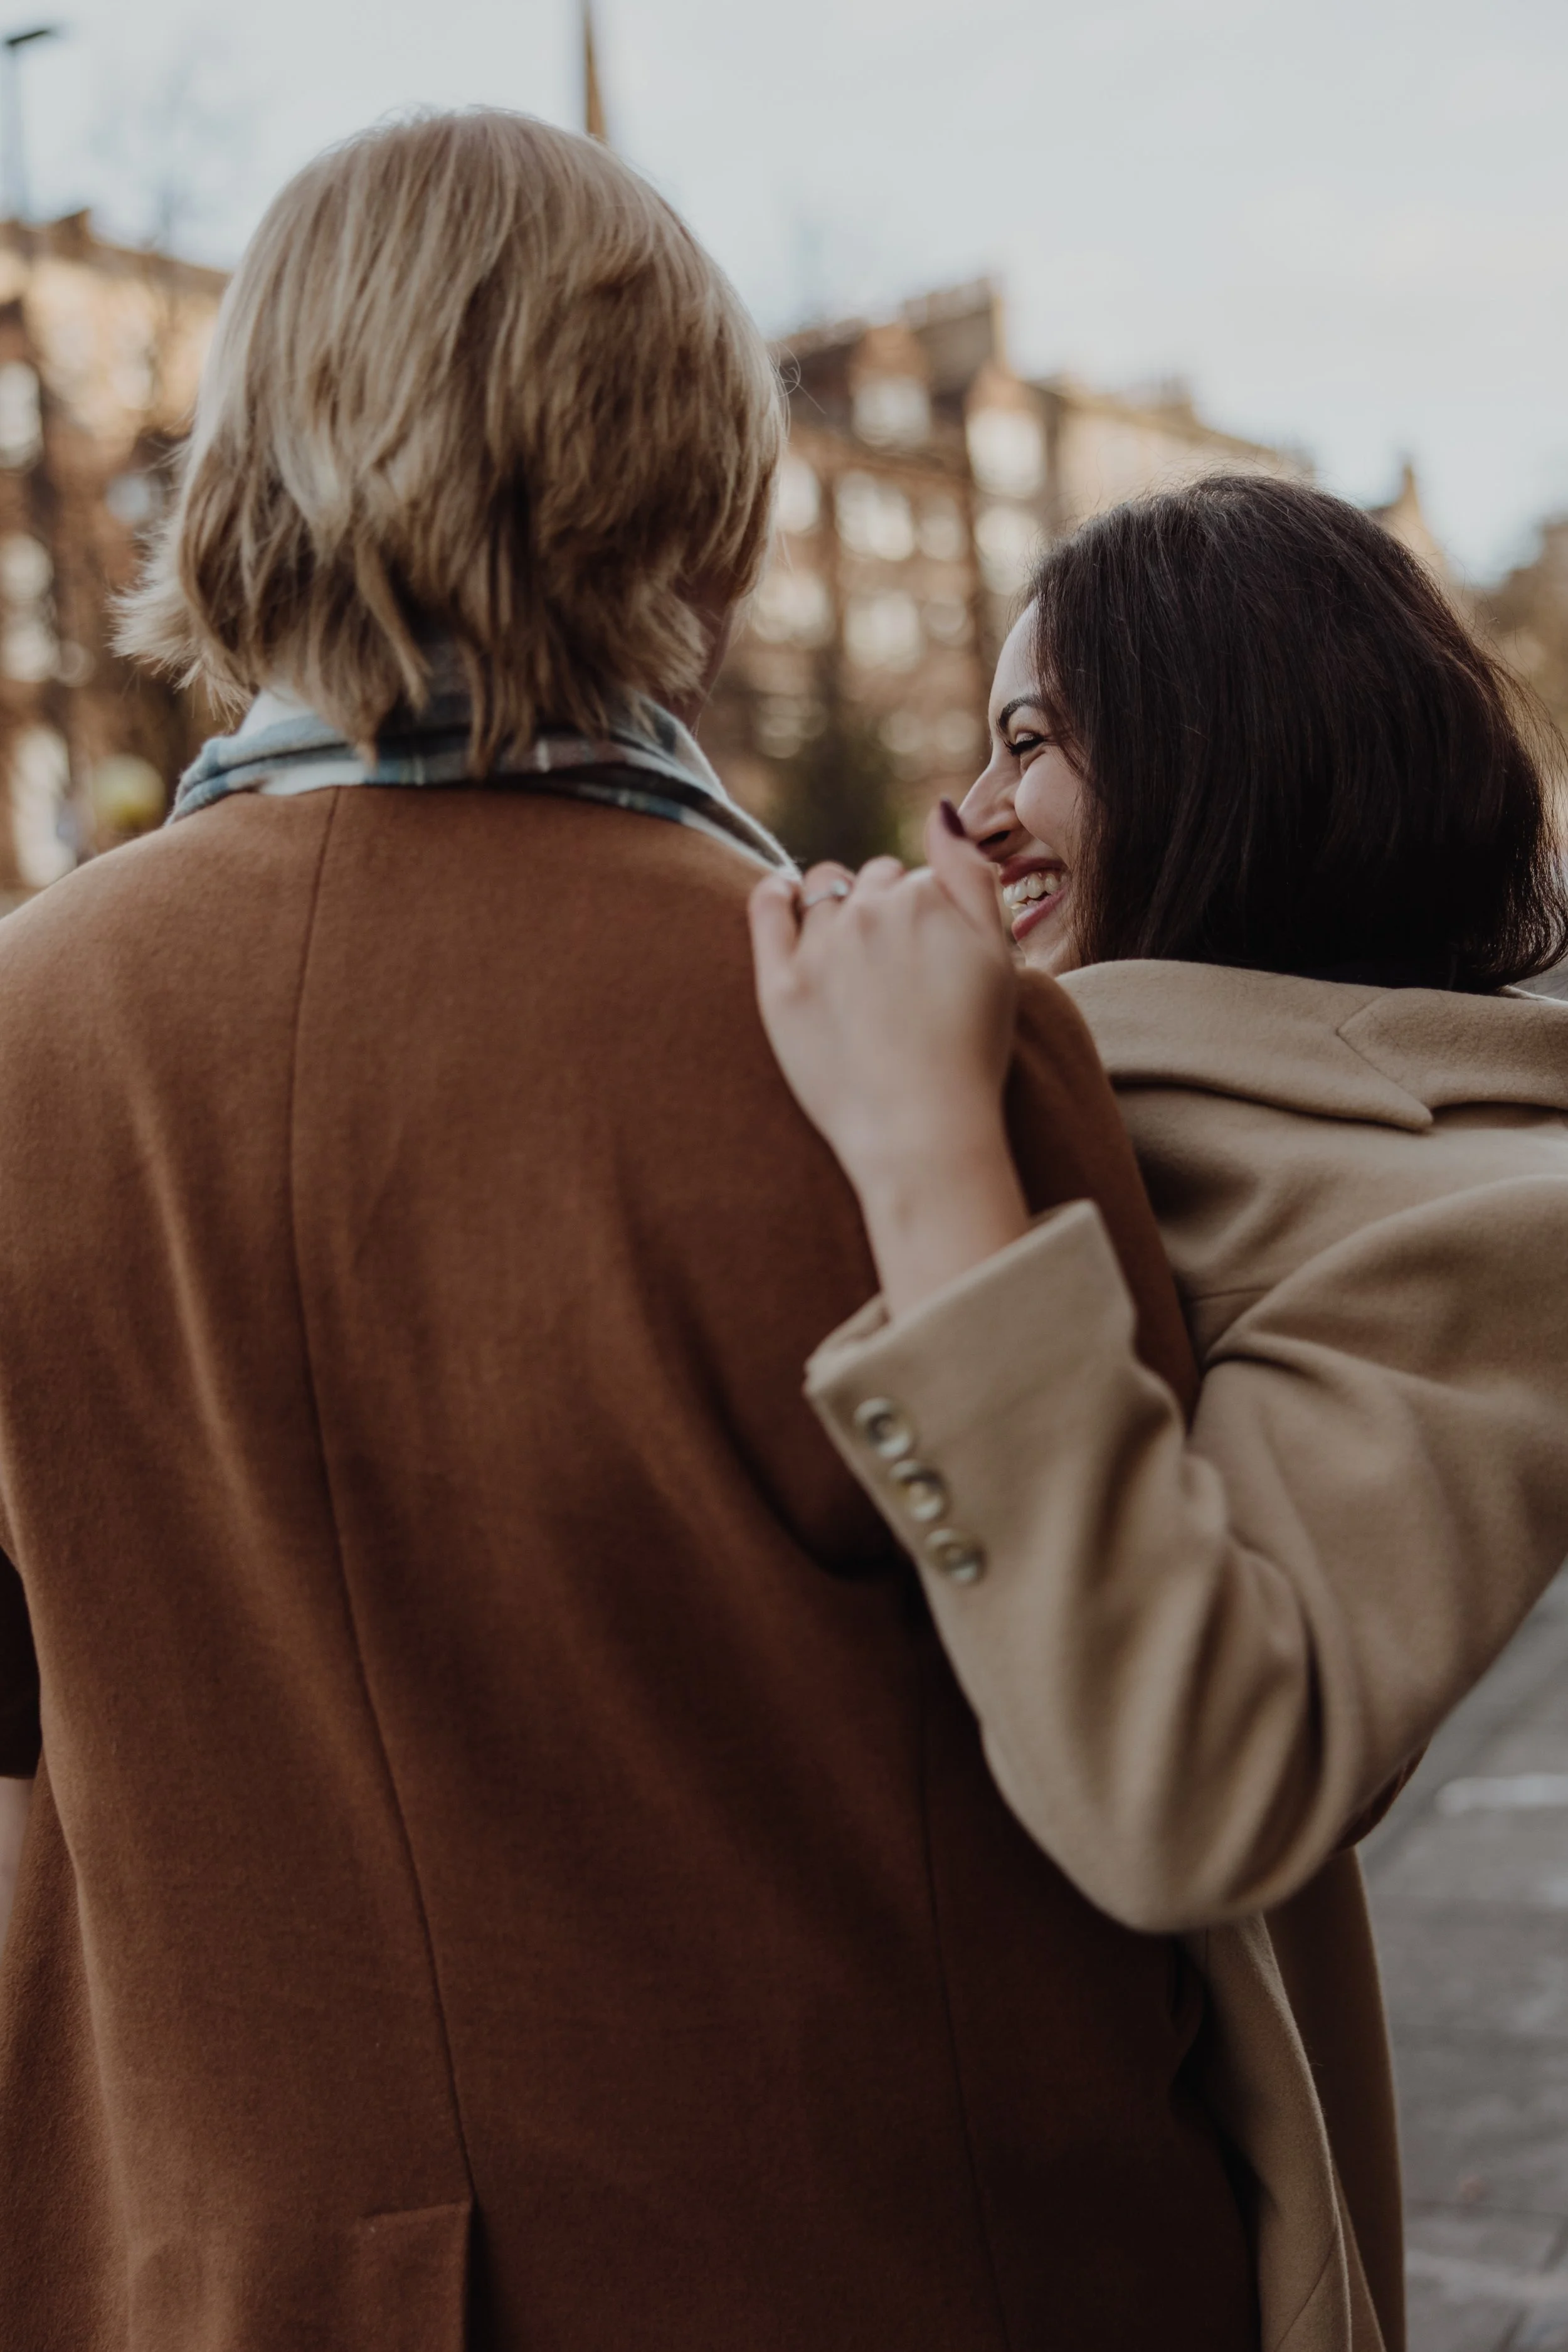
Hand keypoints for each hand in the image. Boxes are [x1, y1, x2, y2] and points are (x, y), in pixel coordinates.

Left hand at [749, 803, 1029, 1315]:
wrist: (924, 1132)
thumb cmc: (971, 1053)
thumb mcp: (999, 958)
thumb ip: (972, 875)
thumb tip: (940, 807)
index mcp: (927, 900)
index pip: (918, 880)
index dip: (925, 916)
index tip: (929, 960)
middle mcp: (869, 912)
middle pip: (871, 882)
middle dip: (882, 910)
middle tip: (893, 971)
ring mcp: (820, 948)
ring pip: (822, 889)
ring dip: (834, 904)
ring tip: (847, 953)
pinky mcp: (779, 986)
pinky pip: (766, 906)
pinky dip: (775, 894)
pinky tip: (783, 900)